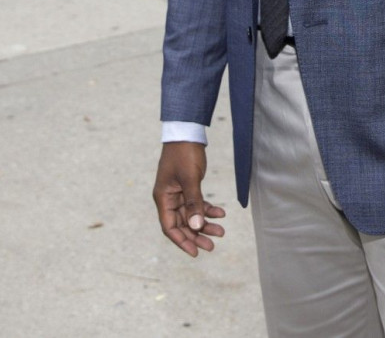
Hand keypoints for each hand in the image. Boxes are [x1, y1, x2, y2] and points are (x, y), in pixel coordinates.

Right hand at [153, 142, 225, 256]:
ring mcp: (178, 193)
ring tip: (221, 231)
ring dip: (205, 224)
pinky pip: (198, 203)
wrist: (187, 132)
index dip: (182, 241)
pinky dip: (208, 209)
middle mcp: (169, 198)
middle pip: (182, 224)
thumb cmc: (184, 153)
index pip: (169, 227)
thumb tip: (197, 227)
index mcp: (163, 198)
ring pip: (191, 215)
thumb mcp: (190, 178)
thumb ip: (194, 203)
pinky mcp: (188, 187)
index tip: (195, 252)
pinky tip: (221, 213)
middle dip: (197, 235)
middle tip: (212, 246)